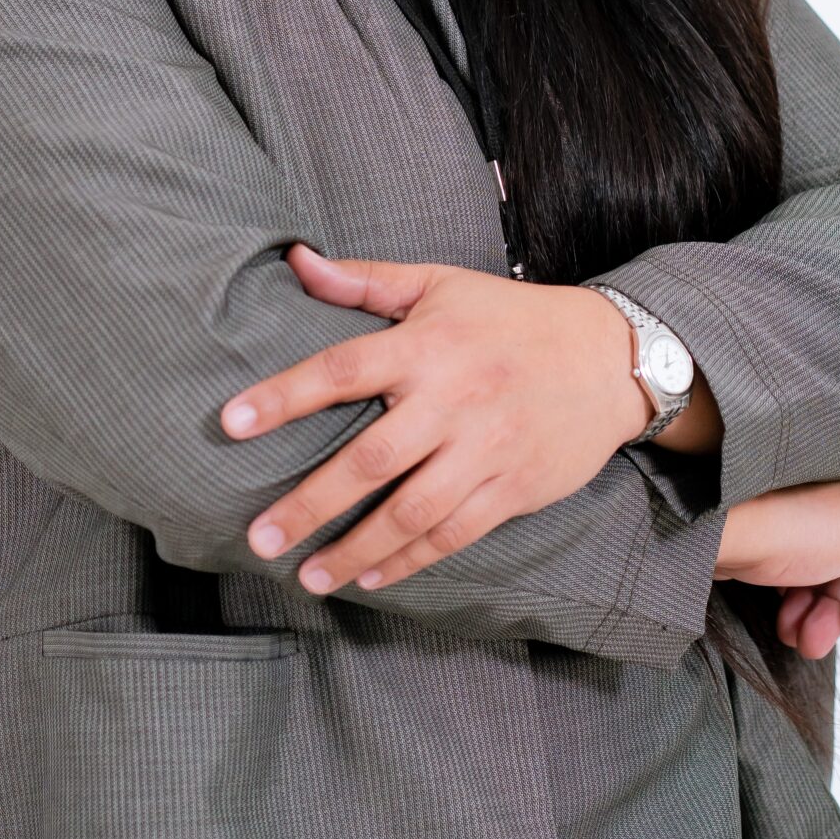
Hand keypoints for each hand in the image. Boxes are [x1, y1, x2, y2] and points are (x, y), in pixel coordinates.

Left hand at [219, 245, 662, 594]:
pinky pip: (453, 534)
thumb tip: (295, 260)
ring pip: (410, 511)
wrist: (609, 358)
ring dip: (354, 549)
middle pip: (369, 460)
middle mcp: (453, 400)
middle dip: (309, 504)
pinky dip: (409, 561)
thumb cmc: (509, 319)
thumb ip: (366, 281)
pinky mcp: (513, 488)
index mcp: (426, 346)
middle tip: (257, 539)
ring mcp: (485, 449)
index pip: (341, 370)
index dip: (283, 396)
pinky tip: (371, 578)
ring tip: (307, 575)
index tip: (230, 423)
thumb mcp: (440, 284)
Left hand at [714, 477, 839, 658]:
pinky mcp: (764, 546)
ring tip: (796, 639)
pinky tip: (784, 626)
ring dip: (817, 622)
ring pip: (824, 587)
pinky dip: (794, 611)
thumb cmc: (797, 526)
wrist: (721, 528)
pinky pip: (793, 586)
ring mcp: (795, 529)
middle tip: (817, 640)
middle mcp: (830, 509)